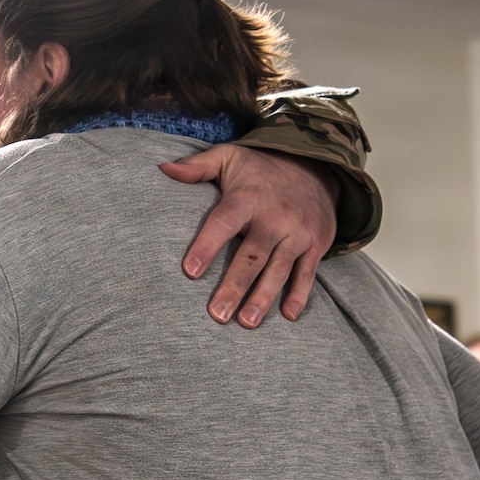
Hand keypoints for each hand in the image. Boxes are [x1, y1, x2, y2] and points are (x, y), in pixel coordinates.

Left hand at [162, 145, 337, 328]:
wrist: (316, 165)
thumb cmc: (259, 169)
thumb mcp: (228, 157)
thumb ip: (197, 167)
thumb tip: (163, 168)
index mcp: (248, 197)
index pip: (224, 223)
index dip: (207, 246)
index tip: (190, 272)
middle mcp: (275, 216)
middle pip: (252, 256)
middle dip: (234, 286)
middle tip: (217, 315)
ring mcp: (298, 232)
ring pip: (278, 269)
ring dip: (263, 298)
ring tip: (246, 322)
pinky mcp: (316, 244)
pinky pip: (307, 273)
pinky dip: (300, 294)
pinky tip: (288, 316)